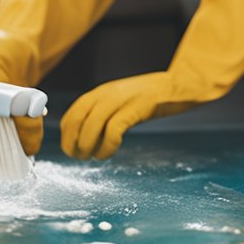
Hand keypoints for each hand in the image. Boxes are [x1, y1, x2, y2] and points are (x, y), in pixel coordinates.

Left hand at [60, 71, 196, 159]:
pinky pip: (113, 130)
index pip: (71, 115)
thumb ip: (104, 111)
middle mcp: (105, 95)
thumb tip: (87, 135)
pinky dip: (106, 146)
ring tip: (92, 157)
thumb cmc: (149, 98)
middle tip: (78, 157)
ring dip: (86, 147)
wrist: (177, 85)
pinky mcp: (135, 109)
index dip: (66, 136)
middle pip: (76, 120)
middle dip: (71, 143)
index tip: (70, 149)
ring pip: (90, 125)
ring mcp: (120, 101)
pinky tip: (108, 153)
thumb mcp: (120, 99)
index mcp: (99, 93)